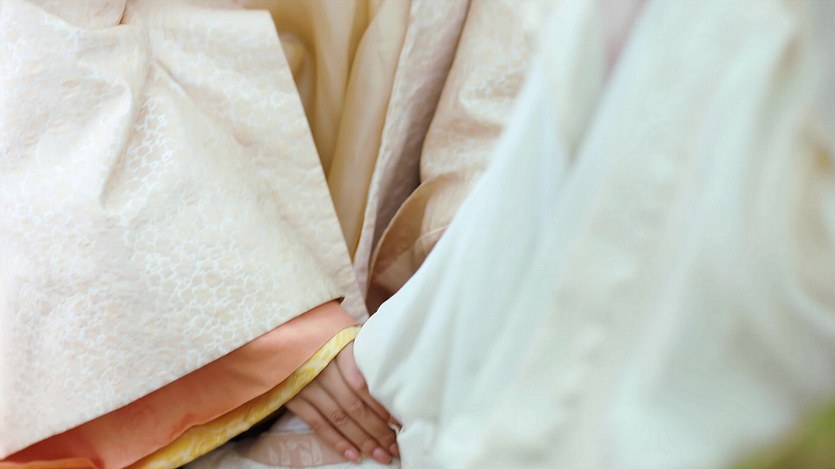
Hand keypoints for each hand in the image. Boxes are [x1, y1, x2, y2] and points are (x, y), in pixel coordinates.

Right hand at [286, 342, 398, 463]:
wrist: (276, 332)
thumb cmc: (318, 332)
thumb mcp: (340, 332)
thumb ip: (360, 350)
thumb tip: (390, 372)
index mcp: (337, 348)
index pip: (363, 384)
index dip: (381, 406)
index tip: (398, 422)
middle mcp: (322, 368)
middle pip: (354, 405)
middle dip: (377, 429)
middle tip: (395, 446)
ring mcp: (306, 385)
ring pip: (338, 418)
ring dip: (362, 440)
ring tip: (381, 455)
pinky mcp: (294, 398)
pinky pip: (317, 424)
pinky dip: (336, 442)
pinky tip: (354, 455)